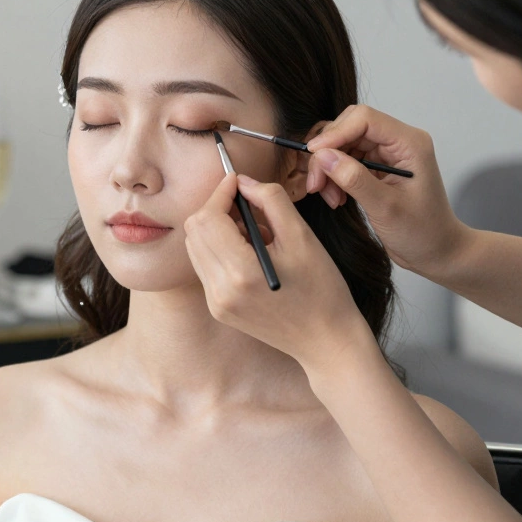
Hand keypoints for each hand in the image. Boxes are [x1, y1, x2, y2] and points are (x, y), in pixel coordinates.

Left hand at [184, 173, 375, 370]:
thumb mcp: (303, 237)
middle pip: (195, 231)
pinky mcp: (217, 309)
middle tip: (248, 207)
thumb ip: (270, 200)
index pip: (208, 218)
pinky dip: (220, 250)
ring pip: (196, 247)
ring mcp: (215, 303)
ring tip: (255, 233)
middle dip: (216, 209)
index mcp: (241, 272)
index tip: (237, 181)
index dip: (220, 193)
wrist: (326, 341)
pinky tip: (249, 254)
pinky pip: (205, 267)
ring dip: (217, 229)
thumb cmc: (322, 289)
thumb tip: (243, 182)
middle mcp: (220, 290)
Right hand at [305, 105, 468, 277]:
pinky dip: (334, 177)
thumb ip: (353, 179)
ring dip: (328, 169)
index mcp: (409, 143)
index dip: (335, 133)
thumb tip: (322, 156)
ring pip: (343, 145)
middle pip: (349, 128)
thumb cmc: (422, 233)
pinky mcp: (376, 167)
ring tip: (330, 197)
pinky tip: (337, 198)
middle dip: (328, 152)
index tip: (313, 154)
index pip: (364, 119)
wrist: (436, 252)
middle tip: (315, 183)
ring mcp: (386, 154)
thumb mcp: (385, 208)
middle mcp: (398, 142)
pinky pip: (345, 161)